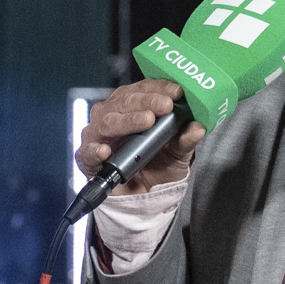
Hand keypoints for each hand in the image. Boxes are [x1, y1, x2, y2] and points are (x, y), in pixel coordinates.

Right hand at [78, 78, 203, 193]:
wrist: (145, 196)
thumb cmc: (158, 166)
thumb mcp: (178, 152)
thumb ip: (186, 139)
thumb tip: (198, 127)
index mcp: (132, 108)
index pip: (142, 89)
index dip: (158, 87)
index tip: (176, 91)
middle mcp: (112, 116)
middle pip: (123, 101)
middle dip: (146, 101)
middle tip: (166, 105)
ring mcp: (98, 137)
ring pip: (106, 122)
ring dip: (127, 120)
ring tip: (147, 121)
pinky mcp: (89, 160)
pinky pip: (87, 152)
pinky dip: (95, 150)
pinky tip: (106, 150)